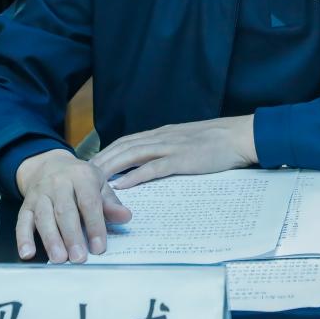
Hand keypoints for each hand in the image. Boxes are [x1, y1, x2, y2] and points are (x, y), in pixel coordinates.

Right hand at [14, 148, 131, 263]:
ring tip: (59, 259)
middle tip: (79, 258)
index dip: (95, 225)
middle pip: (65, 211)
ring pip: (44, 217)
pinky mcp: (26, 204)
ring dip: (51, 239)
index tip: (99, 247)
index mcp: (81, 176)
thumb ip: (110, 203)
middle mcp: (58, 183)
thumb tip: (125, 217)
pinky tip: (27, 254)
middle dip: (72, 236)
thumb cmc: (80, 180)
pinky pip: (22, 221)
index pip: (89, 202)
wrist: (50, 164)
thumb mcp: (99, 184)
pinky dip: (23, 238)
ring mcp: (40, 194)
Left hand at [90, 115, 257, 189]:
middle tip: (80, 175)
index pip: (126, 141)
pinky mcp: (181, 160)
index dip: (106, 152)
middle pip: (122, 147)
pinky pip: (153, 168)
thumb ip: (168, 150)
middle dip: (100, 160)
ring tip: (92, 180)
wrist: (239, 136)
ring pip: (132, 155)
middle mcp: (161, 137)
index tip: (89, 165)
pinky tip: (121, 185)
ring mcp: (170, 147)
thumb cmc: (216, 142)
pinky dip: (134, 176)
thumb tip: (152, 163)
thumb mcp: (187, 142)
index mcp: (162, 134)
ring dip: (109, 167)